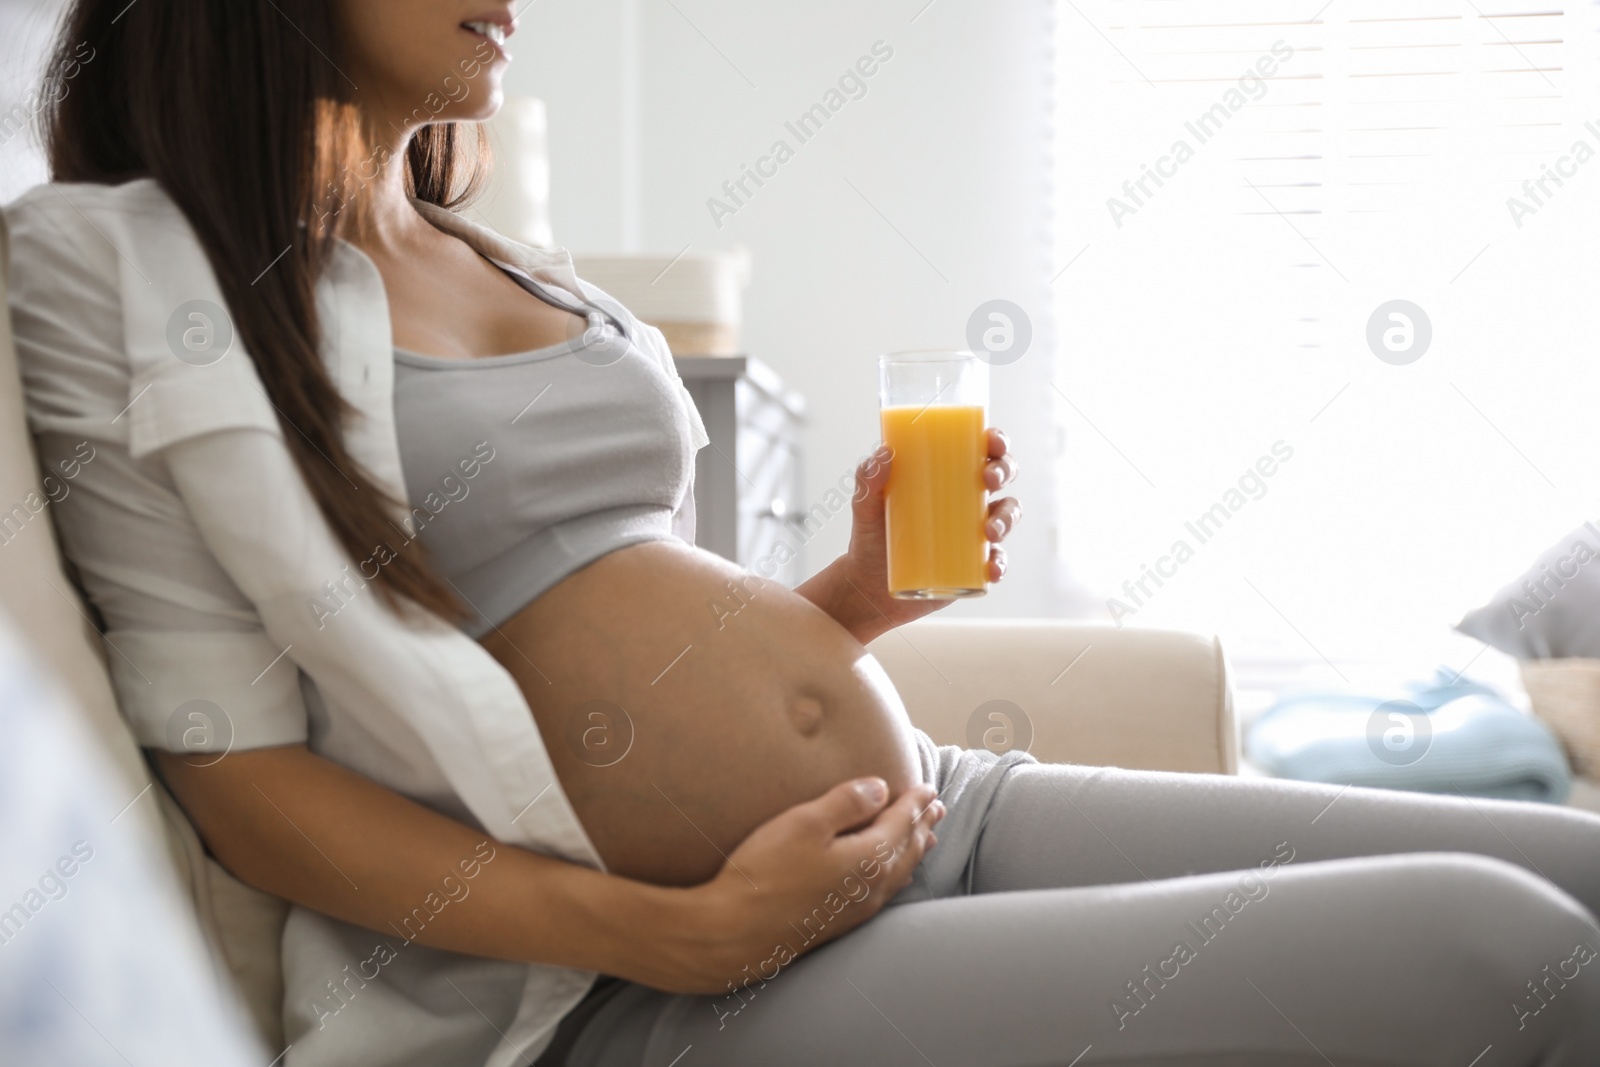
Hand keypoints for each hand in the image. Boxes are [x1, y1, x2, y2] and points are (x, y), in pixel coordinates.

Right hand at [650, 778, 942, 995]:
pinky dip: (896, 875)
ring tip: (924, 838)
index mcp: (869, 858)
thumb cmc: (766, 874)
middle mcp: (871, 887)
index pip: (902, 822)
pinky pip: (884, 893)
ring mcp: (856, 909)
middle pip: (907, 849)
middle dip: (922, 825)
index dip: (916, 802)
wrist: (735, 933)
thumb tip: (881, 788)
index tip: (928, 788)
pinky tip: (889, 878)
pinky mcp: (839, 923)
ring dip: (914, 852)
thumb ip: (846, 803)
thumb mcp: (804, 823)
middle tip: (935, 808)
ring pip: (899, 874)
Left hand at [839, 427, 1021, 630]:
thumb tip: (884, 453)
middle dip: (1005, 471)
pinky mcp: (974, 565)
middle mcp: (966, 501)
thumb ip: (867, 479)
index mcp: (947, 477)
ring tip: (989, 532)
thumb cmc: (871, 538)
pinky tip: (992, 569)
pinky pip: (998, 561)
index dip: (995, 441)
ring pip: (1006, 516)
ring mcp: (973, 533)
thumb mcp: (865, 507)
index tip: (991, 441)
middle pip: (1002, 476)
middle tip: (988, 479)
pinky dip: (1000, 564)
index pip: (979, 450)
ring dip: (1007, 519)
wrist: (869, 588)